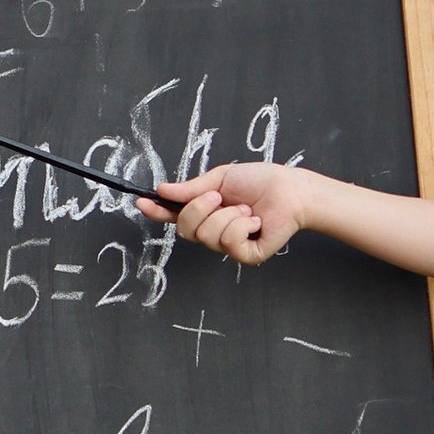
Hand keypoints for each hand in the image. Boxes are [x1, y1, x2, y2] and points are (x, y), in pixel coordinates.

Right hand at [141, 163, 307, 264]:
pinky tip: (255, 221)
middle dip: (199, 208)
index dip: (157, 211)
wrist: (290, 190)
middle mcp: (213, 231)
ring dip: (227, 215)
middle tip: (220, 196)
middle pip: (185, 229)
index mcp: (205, 211)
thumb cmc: (260, 181)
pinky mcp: (246, 255)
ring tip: (246, 209)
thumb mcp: (220, 178)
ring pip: (207, 235)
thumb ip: (191, 188)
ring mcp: (229, 246)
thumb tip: (163, 190)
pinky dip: (242, 225)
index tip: (142, 202)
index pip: (174, 215)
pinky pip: (229, 242)